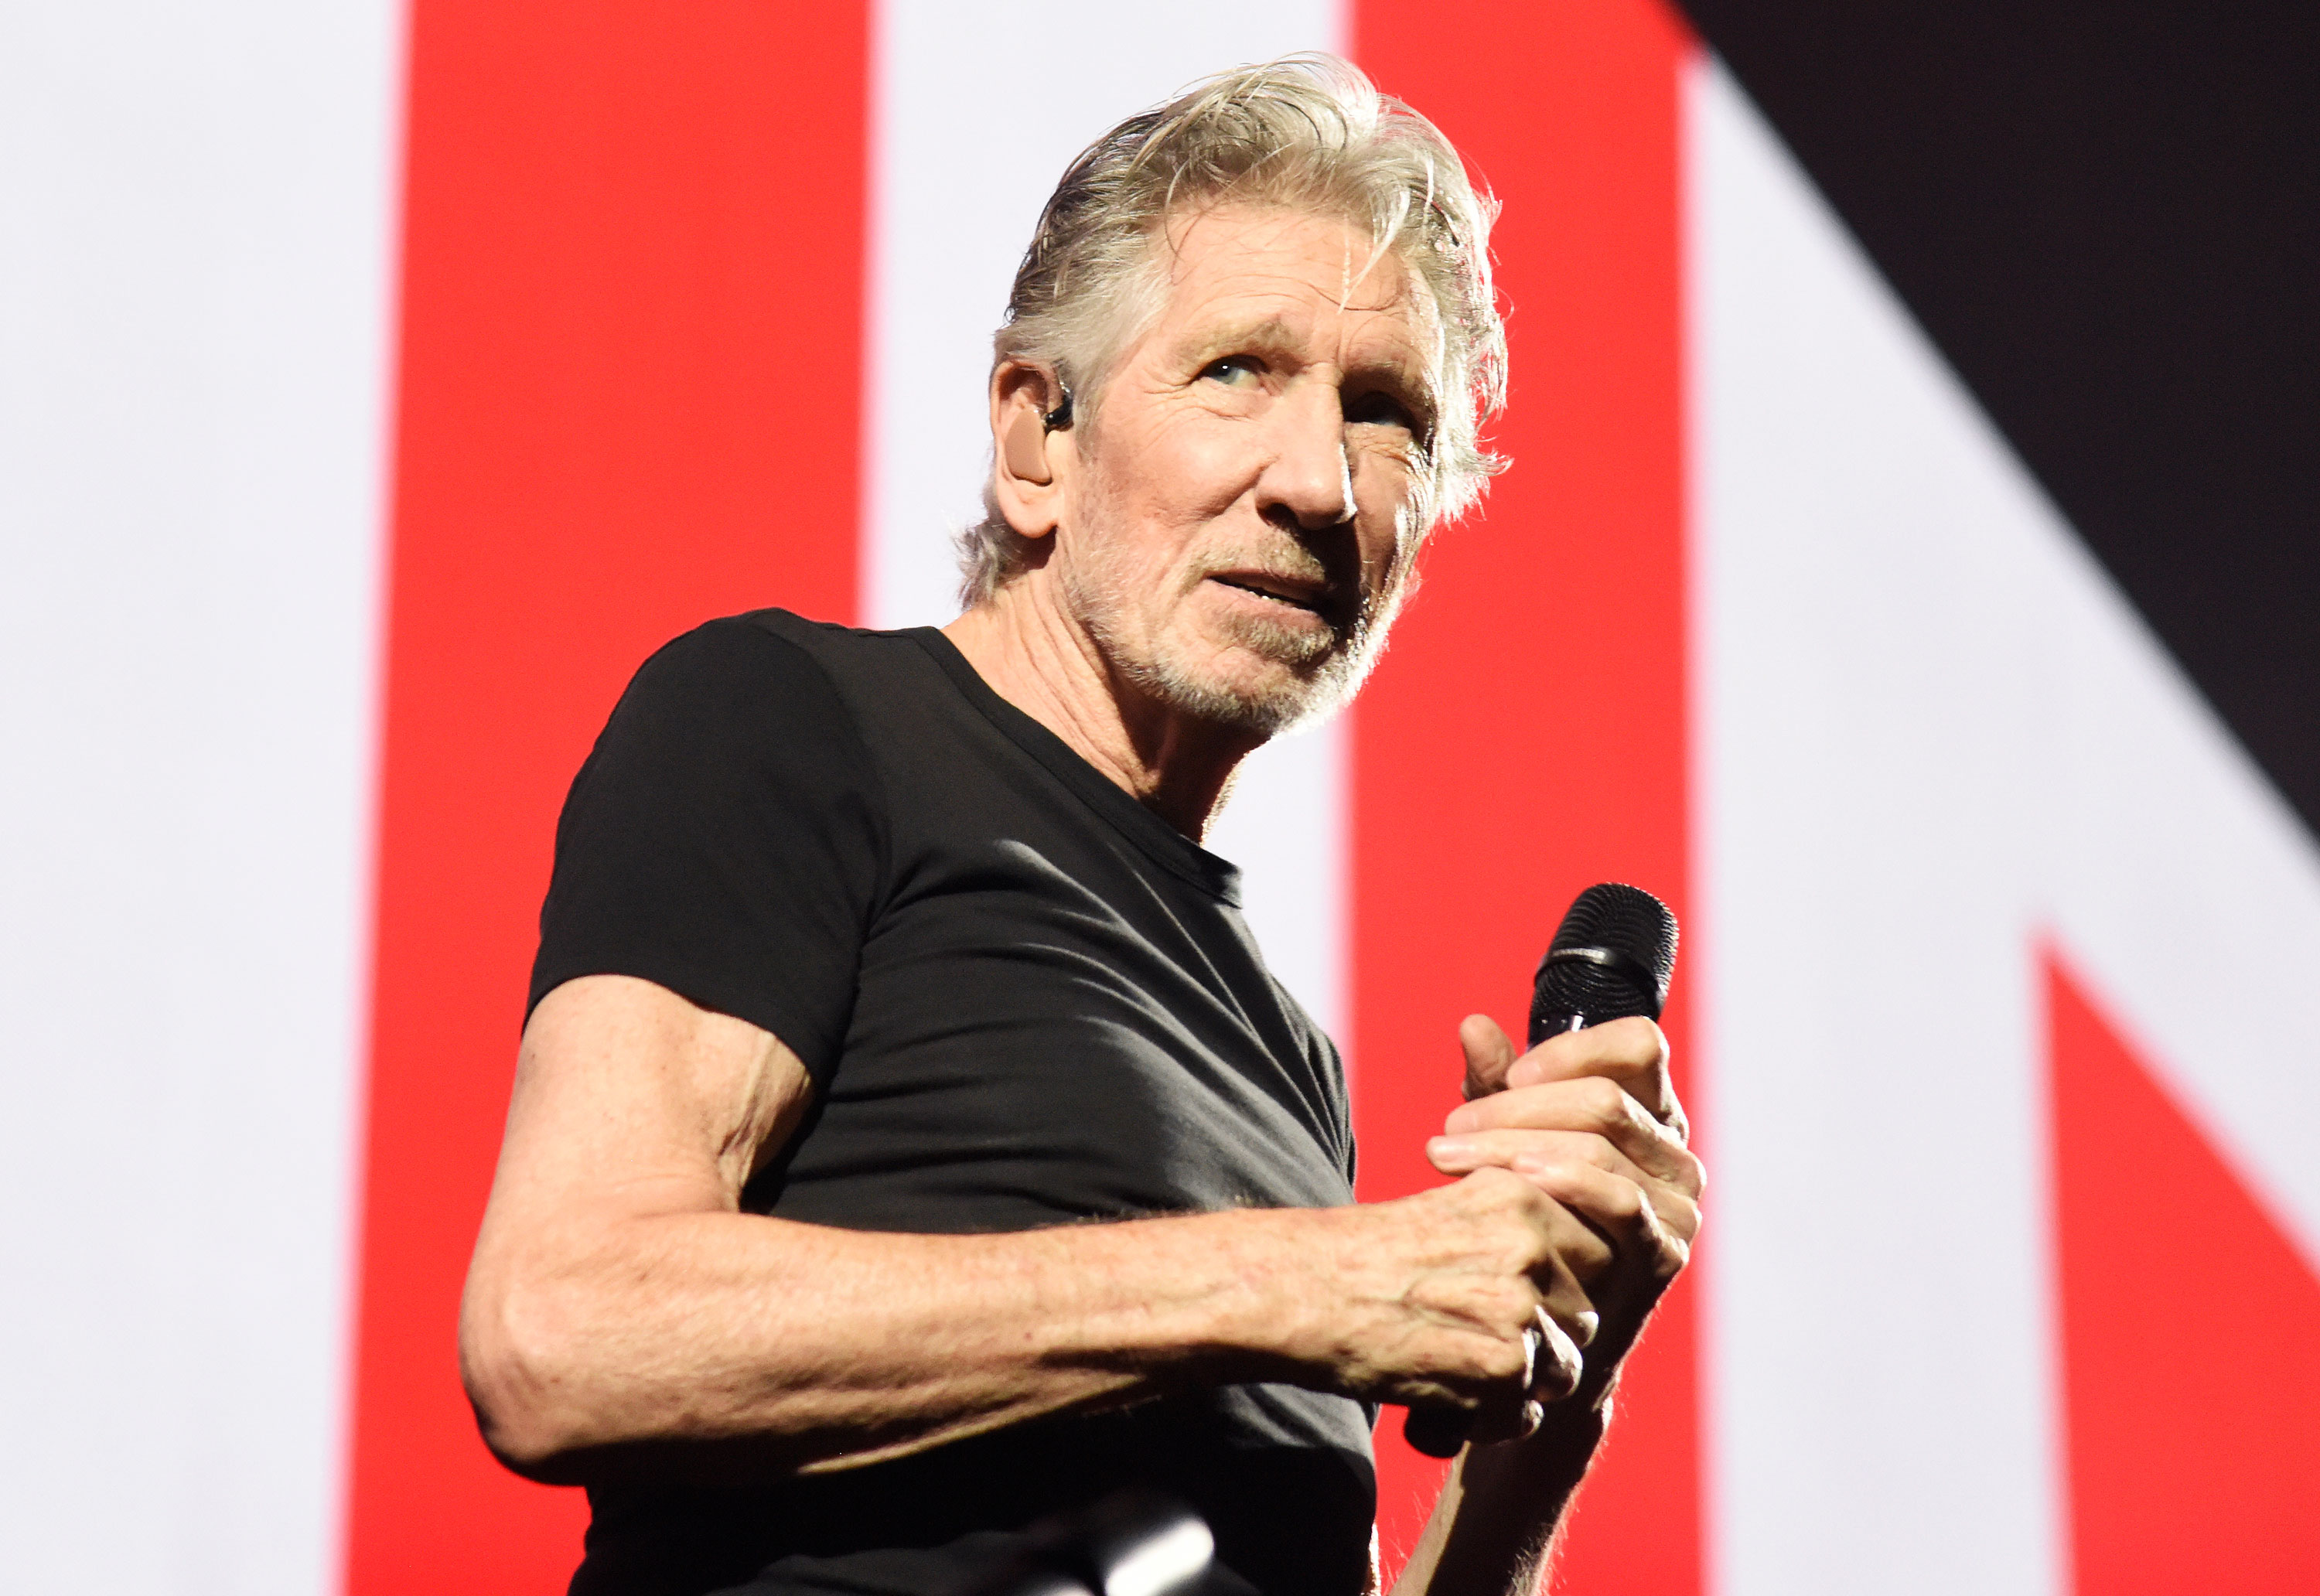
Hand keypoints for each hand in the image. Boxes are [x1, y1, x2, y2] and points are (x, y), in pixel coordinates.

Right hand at [1277, 1170, 1608, 1442]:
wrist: (1294, 1289)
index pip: (1598, 1249)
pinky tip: (1444, 1393)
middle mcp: (1529, 1244)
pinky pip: (1528, 1414)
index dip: (1558, 1281)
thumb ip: (1520, 1229)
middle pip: (1586, 1312)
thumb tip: (1588, 1270)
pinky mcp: (1501, 1367)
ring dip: (1521, 1380)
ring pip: (1566, 1367)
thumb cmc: (1361, 1253)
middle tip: (1477, 1335)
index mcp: (1519, 1194)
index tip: (1508, 1291)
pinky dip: (1489, 1419)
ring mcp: (1518, 1307)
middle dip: (1546, 1333)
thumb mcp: (1452, 1208)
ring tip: (1458, 1365)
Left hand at [1425, 1014, 1702, 1405]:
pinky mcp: (1664, 1252)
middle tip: (1451, 1128)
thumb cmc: (1523, 1221)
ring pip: (1602, 1145)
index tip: (1507, 1077)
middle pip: (1605, 1098)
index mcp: (1650, 1113)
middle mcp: (1675, 1154)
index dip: (1572, 1050)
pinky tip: (1502, 1184)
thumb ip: (1495, 1086)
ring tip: (1448, 1155)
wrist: (1542, 1328)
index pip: (1639, 1045)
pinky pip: (1618, 1199)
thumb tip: (1474, 1025)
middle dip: (1516, 1107)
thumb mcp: (1506, 1142)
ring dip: (1515, 1143)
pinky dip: (1556, 1181)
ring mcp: (1677, 1205)